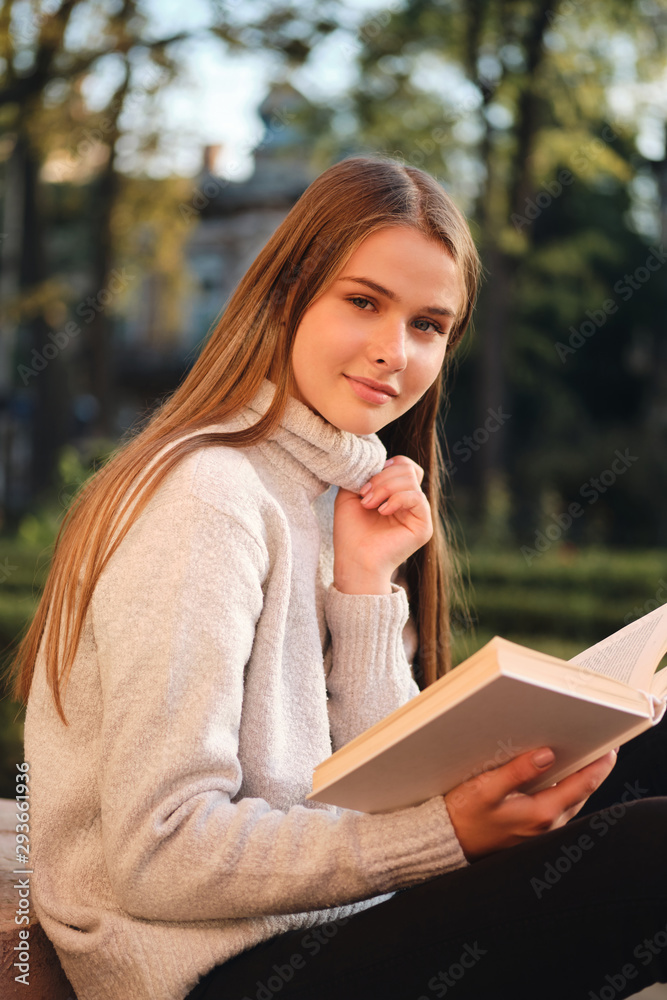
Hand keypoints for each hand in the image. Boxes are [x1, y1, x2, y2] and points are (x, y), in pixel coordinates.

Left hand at [333, 456, 432, 594]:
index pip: (402, 464)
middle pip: (407, 468)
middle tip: (364, 496)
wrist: (353, 560)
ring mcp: (418, 513)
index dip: (384, 466)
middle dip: (382, 477)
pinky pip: (417, 497)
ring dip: (385, 488)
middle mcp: (410, 502)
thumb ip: (363, 474)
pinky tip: (382, 511)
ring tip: (369, 505)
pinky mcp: (423, 526)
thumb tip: (378, 460)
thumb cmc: (350, 531)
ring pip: (411, 479)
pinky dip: (397, 499)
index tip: (363, 484)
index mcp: (396, 493)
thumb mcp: (350, 494)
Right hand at [444, 747, 617, 861]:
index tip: (610, 747)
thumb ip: (518, 771)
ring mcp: (543, 830)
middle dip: (594, 769)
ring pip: (573, 799)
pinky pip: (560, 805)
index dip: (600, 765)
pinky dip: (567, 788)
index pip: (583, 785)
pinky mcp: (534, 829)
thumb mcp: (487, 788)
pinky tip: (558, 774)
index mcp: (542, 813)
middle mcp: (548, 824)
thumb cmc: (465, 815)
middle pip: (583, 792)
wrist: (450, 841)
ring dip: (581, 778)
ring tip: (584, 754)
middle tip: (601, 744)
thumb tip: (546, 754)